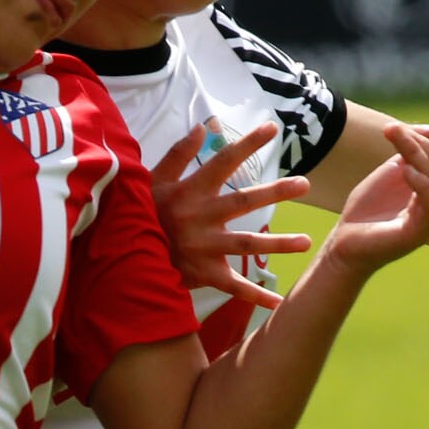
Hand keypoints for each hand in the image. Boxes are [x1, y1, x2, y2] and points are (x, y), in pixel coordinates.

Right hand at [151, 121, 313, 309]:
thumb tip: (202, 127)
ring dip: (278, 244)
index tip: (272, 128)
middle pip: (244, 202)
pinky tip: (278, 301)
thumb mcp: (152, 181)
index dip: (248, 143)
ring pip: (247, 244)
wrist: (122, 258)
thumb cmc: (140, 215)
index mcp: (190, 192)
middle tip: (304, 184)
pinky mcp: (205, 273)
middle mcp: (201, 217)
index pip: (223, 161)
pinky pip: (233, 286)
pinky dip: (255, 297)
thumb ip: (178, 154)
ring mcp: (204, 247)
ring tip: (306, 241)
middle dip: (275, 192)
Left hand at [329, 115, 428, 274]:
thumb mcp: (397, 167)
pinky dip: (421, 182)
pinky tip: (403, 170)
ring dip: (415, 151)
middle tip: (392, 129)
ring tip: (392, 138)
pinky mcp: (421, 233)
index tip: (406, 126)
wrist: (347, 240)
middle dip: (424, 138)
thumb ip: (421, 148)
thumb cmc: (370, 207)